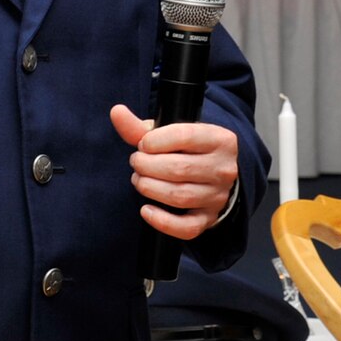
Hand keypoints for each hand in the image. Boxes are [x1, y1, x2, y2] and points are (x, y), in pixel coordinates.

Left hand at [109, 104, 239, 239]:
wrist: (212, 173)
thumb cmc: (188, 150)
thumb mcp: (170, 133)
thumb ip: (141, 127)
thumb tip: (116, 112)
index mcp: (221, 140)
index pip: (184, 136)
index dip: (154, 141)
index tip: (143, 144)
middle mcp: (224, 168)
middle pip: (179, 168)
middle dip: (147, 165)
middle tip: (136, 163)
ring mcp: (218, 196)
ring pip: (180, 196)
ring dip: (149, 188)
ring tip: (139, 180)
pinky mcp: (208, 218)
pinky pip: (187, 228)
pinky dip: (162, 222)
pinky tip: (146, 210)